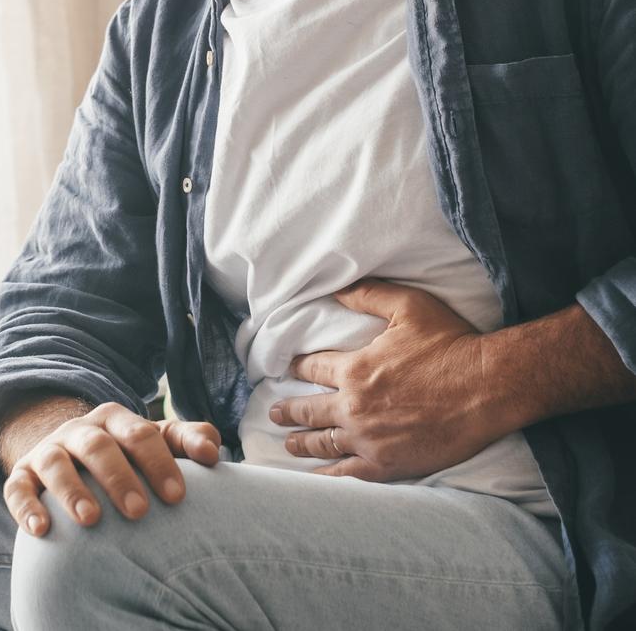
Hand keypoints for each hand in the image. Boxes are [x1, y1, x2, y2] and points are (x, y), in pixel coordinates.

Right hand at [3, 402, 220, 536]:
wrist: (69, 453)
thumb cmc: (125, 455)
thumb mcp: (154, 442)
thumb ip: (185, 440)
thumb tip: (213, 449)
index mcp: (115, 420)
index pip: (139, 434)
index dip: (158, 463)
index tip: (178, 496)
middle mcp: (79, 431)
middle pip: (98, 447)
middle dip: (118, 477)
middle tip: (139, 511)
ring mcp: (48, 451)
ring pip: (55, 463)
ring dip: (72, 490)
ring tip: (91, 520)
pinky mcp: (21, 474)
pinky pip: (17, 486)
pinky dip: (26, 506)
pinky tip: (41, 529)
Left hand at [269, 278, 508, 481]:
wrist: (489, 387)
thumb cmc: (451, 343)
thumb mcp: (408, 305)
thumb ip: (367, 295)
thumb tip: (335, 289)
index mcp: (354, 369)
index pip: (312, 369)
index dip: (296, 368)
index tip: (286, 370)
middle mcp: (354, 406)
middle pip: (309, 411)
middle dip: (288, 411)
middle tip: (274, 413)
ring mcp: (369, 439)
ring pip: (323, 443)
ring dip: (301, 443)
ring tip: (288, 444)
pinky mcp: (388, 464)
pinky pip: (347, 473)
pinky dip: (327, 475)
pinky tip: (316, 477)